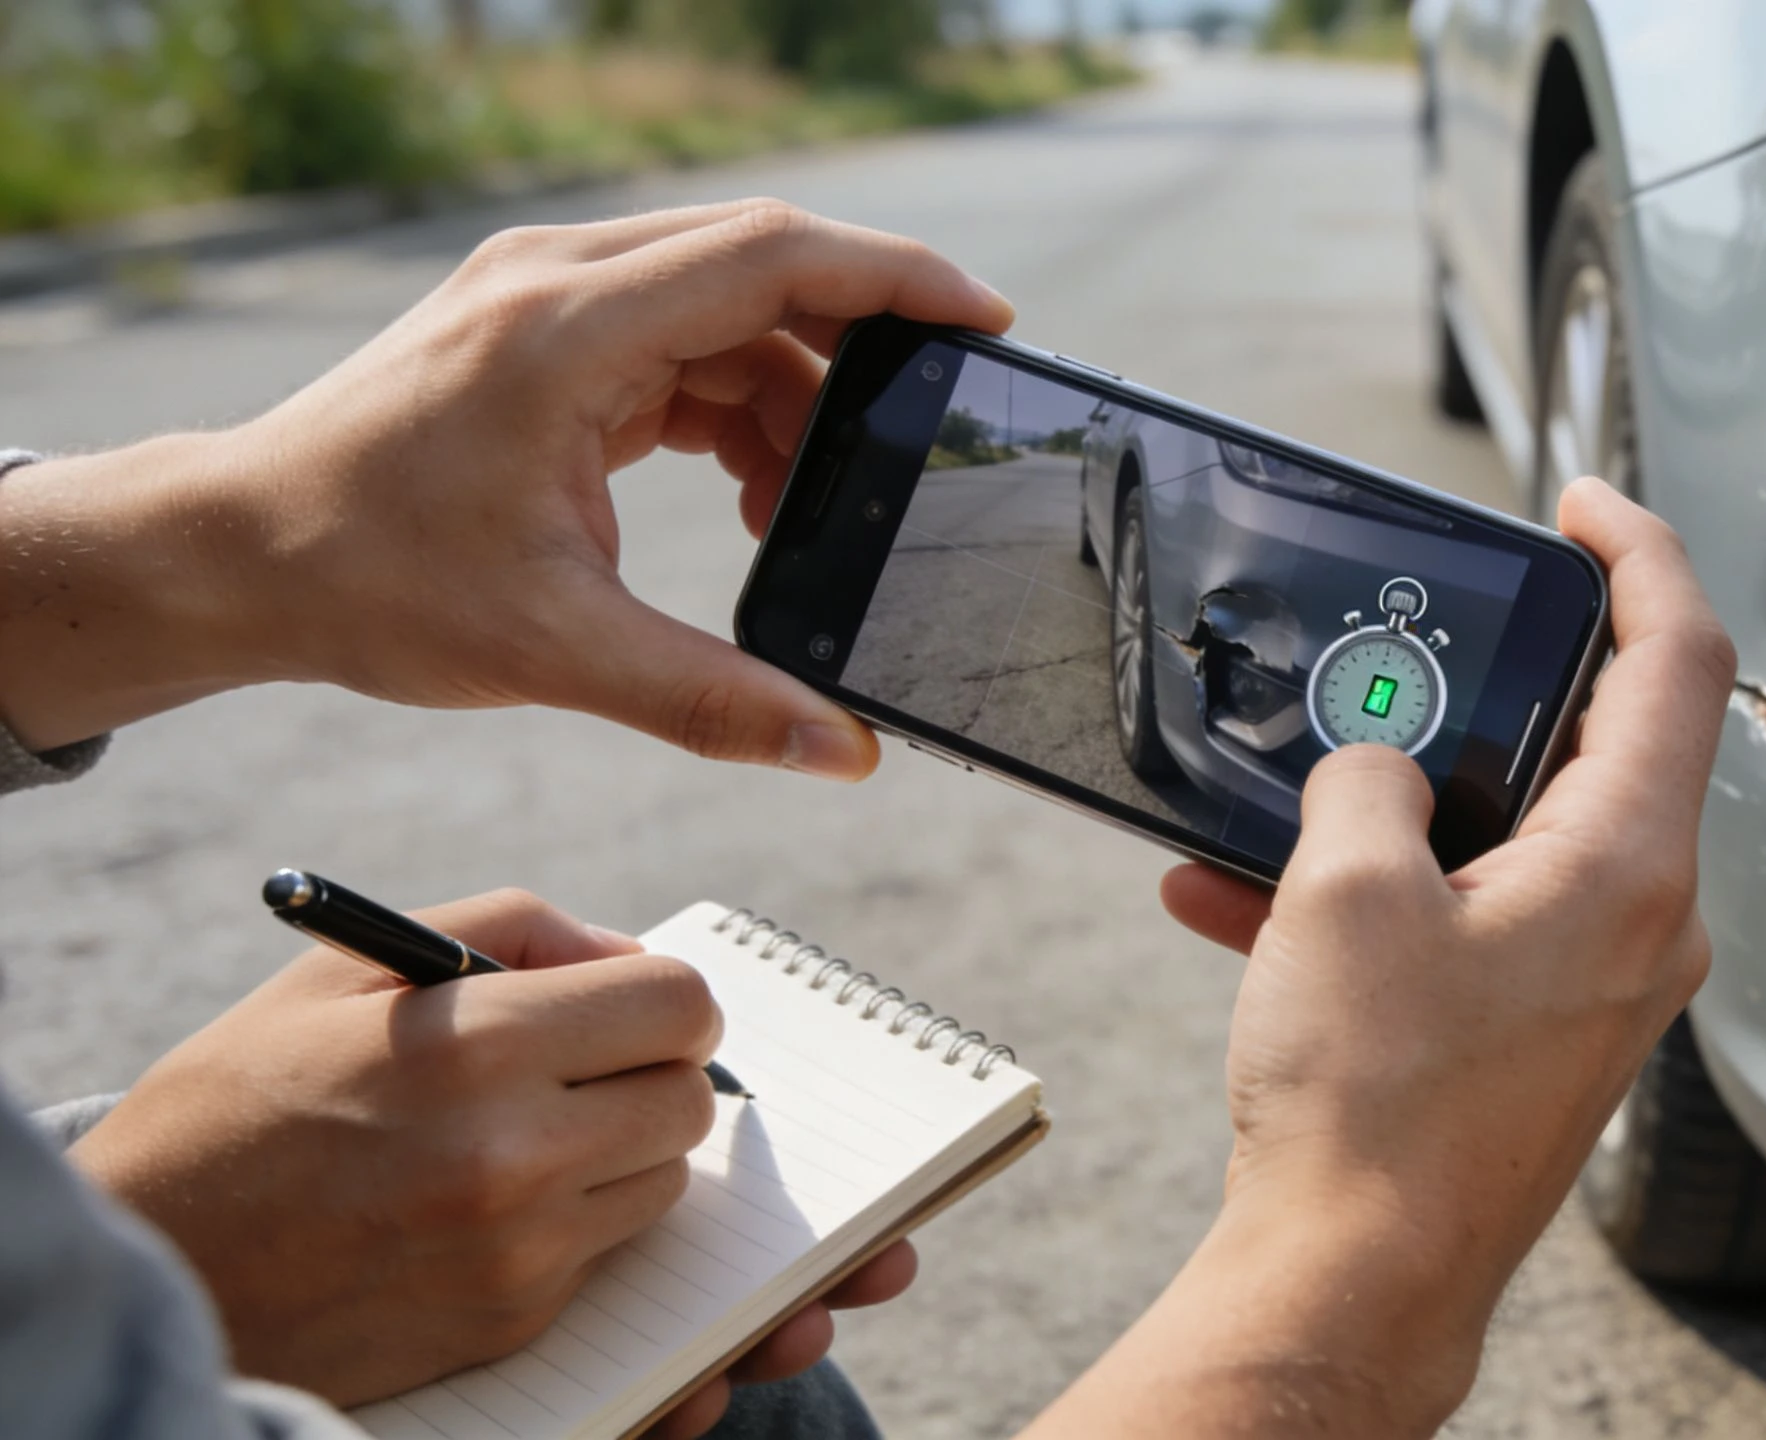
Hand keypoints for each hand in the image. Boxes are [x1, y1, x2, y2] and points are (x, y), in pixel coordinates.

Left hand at [0, 201, 1011, 768]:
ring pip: (730, 311)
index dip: (895, 279)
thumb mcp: (553, 653)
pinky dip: (740, 409)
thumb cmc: (362, 580)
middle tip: (929, 432)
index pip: (771, 257)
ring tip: (812, 513)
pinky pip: (685, 342)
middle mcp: (558, 283)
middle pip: (764, 268)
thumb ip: (713, 702)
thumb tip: (842, 749)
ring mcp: (548, 298)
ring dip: (795, 400)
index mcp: (563, 328)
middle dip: (862, 349)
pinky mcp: (546, 332)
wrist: (233, 553)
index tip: (984, 319)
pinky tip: (753, 498)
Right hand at [68, 887, 913, 1415]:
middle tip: (579, 1067)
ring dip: (620, 1149)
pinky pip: (606, 1249)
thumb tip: (629, 952)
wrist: (148, 1260)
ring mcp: (519, 1252)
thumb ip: (512, 927)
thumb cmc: (244, 1095)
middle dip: (651, 1071)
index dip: (661, 998)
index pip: (680, 1007)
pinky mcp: (512, 1320)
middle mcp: (513, 1157)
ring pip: (663, 1180)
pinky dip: (573, 1219)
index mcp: (477, 1047)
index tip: (622, 1006)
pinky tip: (485, 1201)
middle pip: (692, 1099)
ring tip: (519, 1133)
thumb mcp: (349, 966)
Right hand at [1026, 480, 1736, 1436]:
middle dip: (1498, 687)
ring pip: (1519, 837)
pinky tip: (1259, 907)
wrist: (1354, 1286)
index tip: (1583, 507)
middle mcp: (1643, 925)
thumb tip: (1377, 768)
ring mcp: (1598, 986)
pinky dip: (1387, 897)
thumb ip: (1370, 783)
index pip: (1678, 658)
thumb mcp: (1344, 893)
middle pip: (1602, 743)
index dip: (1636, 553)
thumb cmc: (1373, 1115)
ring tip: (1293, 803)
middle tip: (1423, 653)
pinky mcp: (1541, 1035)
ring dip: (1409, 806)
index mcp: (1629, 866)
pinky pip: (1474, 923)